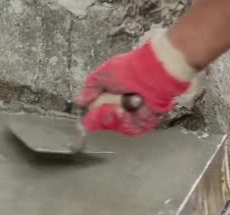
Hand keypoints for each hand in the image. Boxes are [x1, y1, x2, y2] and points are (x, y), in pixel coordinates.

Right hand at [74, 31, 196, 135]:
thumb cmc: (129, 70)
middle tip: (106, 107)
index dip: (93, 115)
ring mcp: (133, 115)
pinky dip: (126, 122)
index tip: (90, 112)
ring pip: (116, 126)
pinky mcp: (144, 121)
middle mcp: (121, 106)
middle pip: (105, 122)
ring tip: (119, 108)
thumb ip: (90, 89)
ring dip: (114, 118)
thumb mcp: (102, 75)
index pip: (97, 113)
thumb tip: (79, 100)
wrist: (151, 73)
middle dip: (103, 116)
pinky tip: (125, 112)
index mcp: (111, 96)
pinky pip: (131, 129)